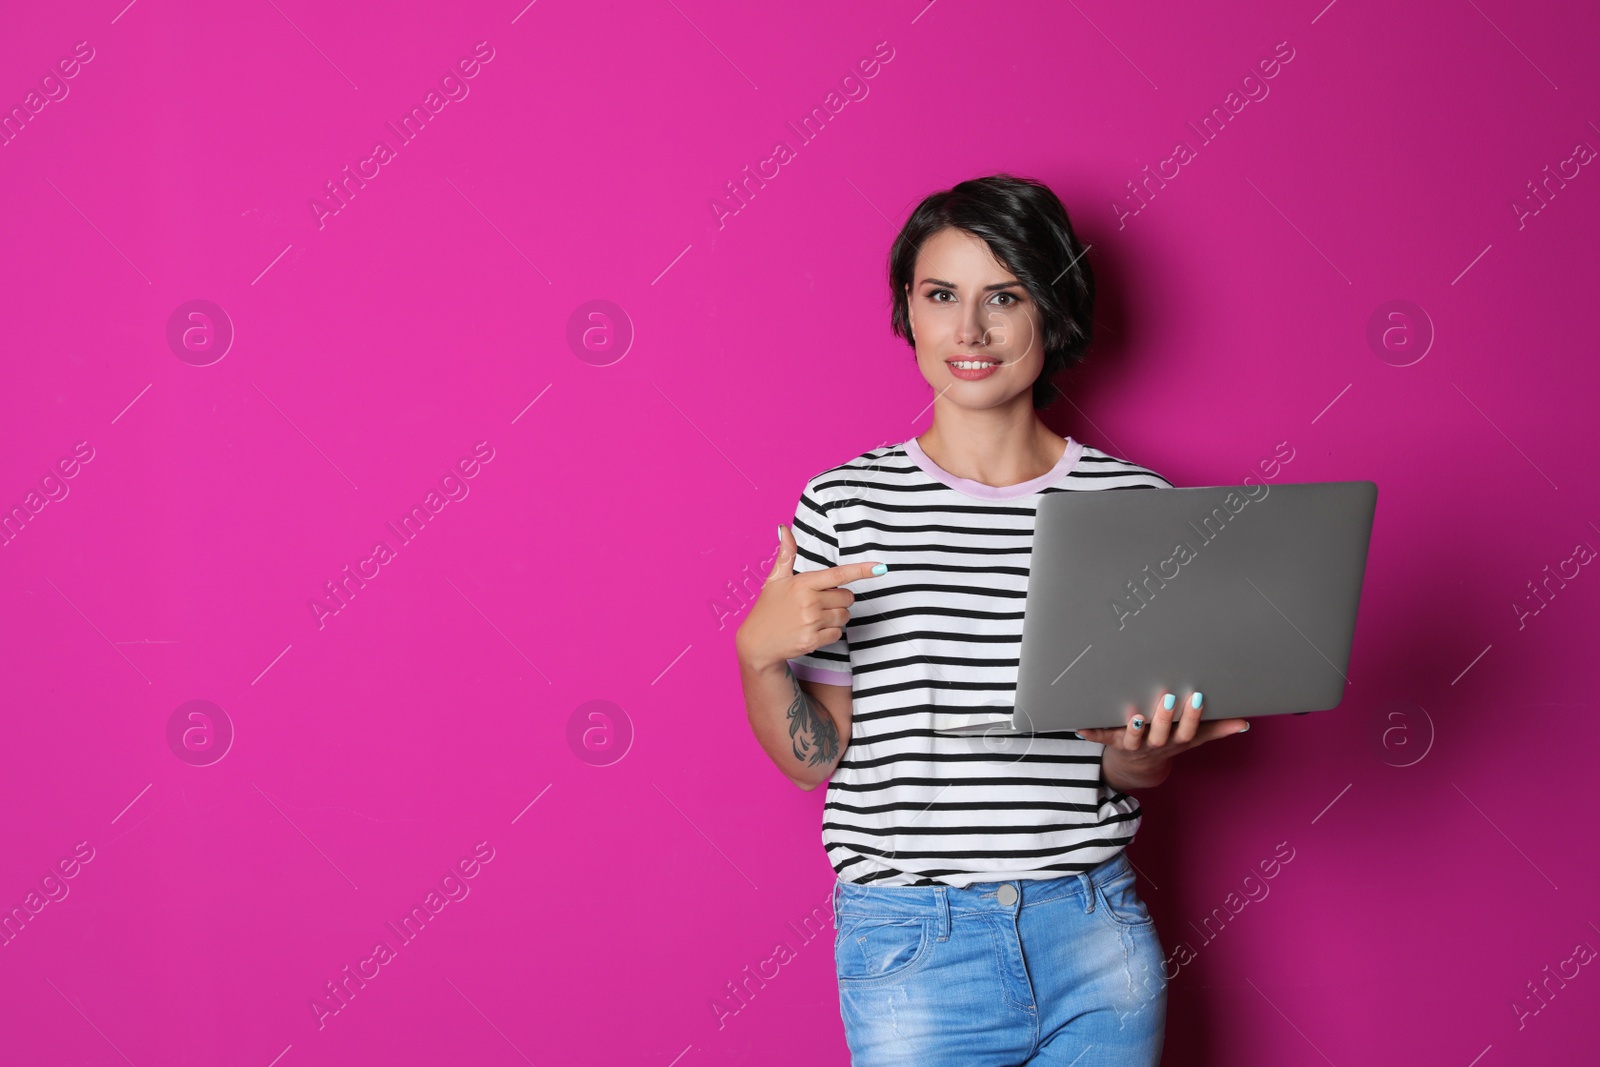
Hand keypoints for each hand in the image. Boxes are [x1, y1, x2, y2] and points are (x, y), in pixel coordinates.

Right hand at [734, 525, 885, 673]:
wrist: (757, 643)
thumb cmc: (768, 609)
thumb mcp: (775, 579)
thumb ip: (786, 554)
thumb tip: (785, 529)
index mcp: (803, 583)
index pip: (838, 574)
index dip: (861, 570)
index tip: (880, 567)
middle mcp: (809, 601)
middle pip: (847, 598)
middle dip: (838, 600)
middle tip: (818, 603)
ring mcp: (811, 622)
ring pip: (845, 616)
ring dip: (835, 617)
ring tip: (814, 618)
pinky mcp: (813, 640)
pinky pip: (838, 634)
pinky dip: (830, 633)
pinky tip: (813, 631)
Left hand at [1073, 690, 1248, 789]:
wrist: (1136, 767)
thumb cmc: (1167, 743)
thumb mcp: (1192, 739)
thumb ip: (1215, 729)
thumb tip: (1244, 723)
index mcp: (1174, 742)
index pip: (1187, 731)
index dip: (1193, 717)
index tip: (1197, 697)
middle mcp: (1154, 744)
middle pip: (1161, 734)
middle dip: (1164, 718)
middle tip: (1168, 698)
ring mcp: (1132, 745)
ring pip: (1133, 739)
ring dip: (1133, 729)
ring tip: (1134, 716)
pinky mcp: (1112, 742)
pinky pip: (1100, 738)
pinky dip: (1091, 733)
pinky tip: (1081, 727)